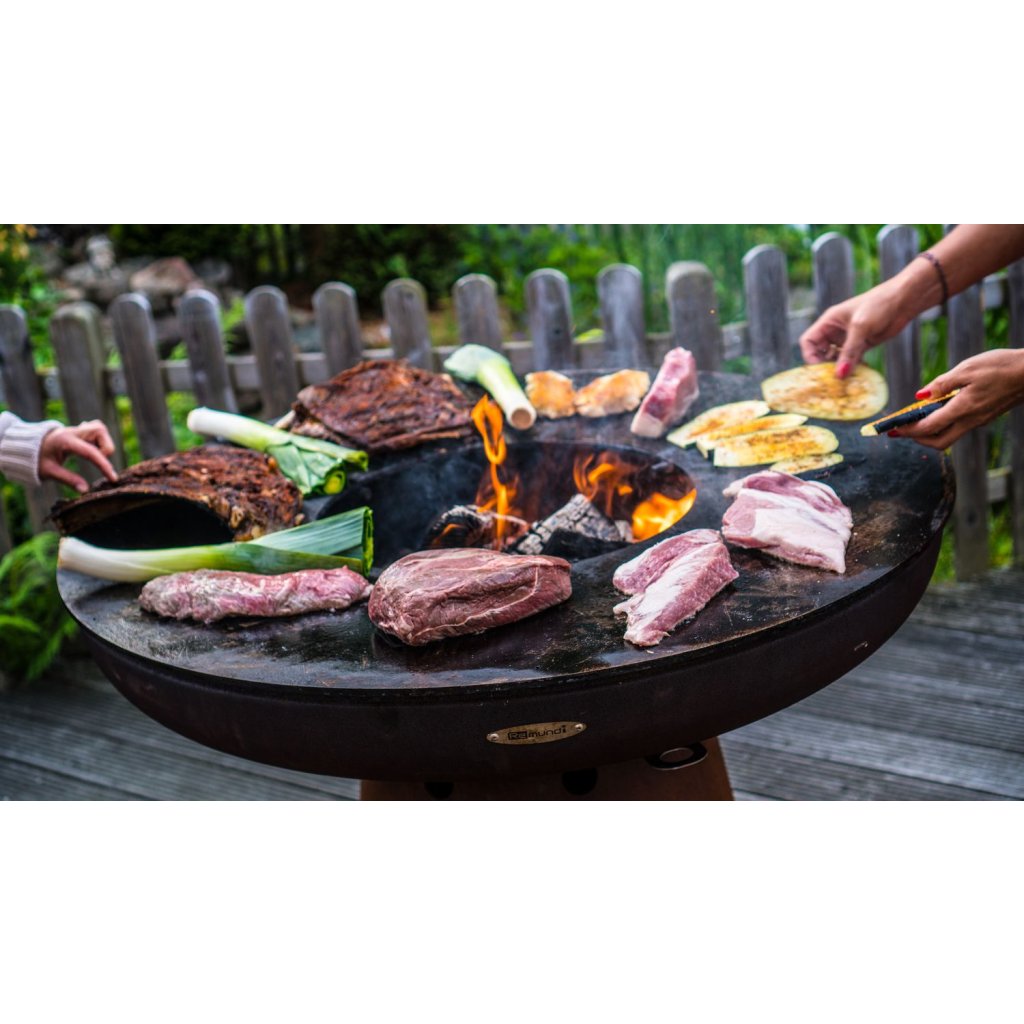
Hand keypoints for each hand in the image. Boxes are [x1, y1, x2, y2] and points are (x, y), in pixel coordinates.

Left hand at [38, 420, 117, 491]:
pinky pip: (97, 430)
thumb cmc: (36, 459)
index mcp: (65, 441)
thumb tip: (85, 490)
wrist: (27, 445)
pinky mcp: (80, 430)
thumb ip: (68, 479)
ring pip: (100, 429)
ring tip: (95, 456)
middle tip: (98, 462)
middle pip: (100, 431)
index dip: (104, 466)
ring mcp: (77, 429)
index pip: (91, 452)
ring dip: (104, 443)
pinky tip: (92, 449)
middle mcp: (73, 432)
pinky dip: (100, 440)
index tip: (113, 479)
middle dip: (105, 448)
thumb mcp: (48, 471)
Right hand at [799, 279, 911, 378]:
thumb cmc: (879, 304)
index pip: (809, 341)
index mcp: (829, 322)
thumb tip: (840, 375)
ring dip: (839, 369)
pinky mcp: (862, 345)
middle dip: (824, 366)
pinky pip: (852, 361)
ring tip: (845, 380)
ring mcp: (848, 339)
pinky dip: (853, 369)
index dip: (809, 356)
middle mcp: (835, 332)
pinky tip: (858, 375)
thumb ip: (850, 351)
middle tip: (831, 379)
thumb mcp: (861, 327)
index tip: (818, 369)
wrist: (903, 300)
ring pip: (837, 359)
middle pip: (820, 353)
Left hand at [891, 349, 1023, 448]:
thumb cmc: (1000, 367)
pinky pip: (959, 428)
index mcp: (963, 409)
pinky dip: (943, 426)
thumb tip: (919, 396)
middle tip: (901, 431)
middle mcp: (971, 421)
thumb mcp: (967, 369)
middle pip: (938, 442)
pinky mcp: (985, 417)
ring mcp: (979, 421)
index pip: (928, 428)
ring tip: (914, 422)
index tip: (893, 430)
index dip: (908, 431)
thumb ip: (942, 384)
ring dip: (930, 434)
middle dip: (917, 439)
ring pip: (949, 437)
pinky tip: (937, 413)